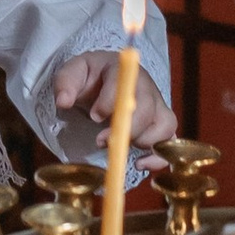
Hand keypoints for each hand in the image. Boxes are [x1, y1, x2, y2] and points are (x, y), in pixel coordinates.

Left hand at [54, 51, 178, 149]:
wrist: (103, 83)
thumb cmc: (90, 78)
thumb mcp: (73, 73)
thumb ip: (65, 83)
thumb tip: (63, 102)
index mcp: (124, 70)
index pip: (125, 84)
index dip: (111, 102)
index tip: (94, 116)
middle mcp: (146, 87)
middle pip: (148, 107)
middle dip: (127, 128)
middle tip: (102, 140)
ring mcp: (157, 106)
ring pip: (165, 124)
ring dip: (144, 141)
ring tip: (120, 148)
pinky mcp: (160, 126)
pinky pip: (171, 141)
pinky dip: (159, 156)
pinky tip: (139, 164)